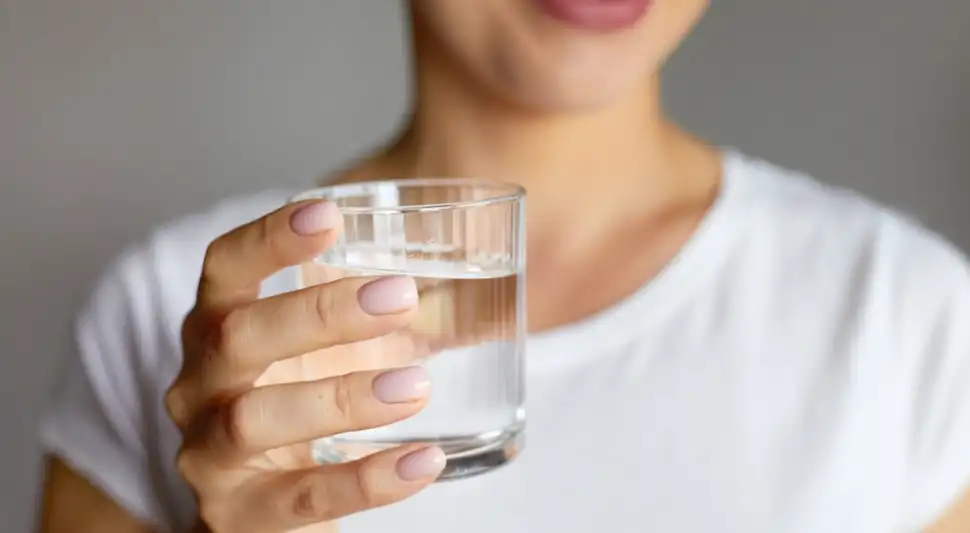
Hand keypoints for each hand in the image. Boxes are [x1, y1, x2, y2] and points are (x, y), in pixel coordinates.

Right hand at [165, 200, 444, 532]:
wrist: (254, 509)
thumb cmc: (295, 406)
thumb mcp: (311, 354)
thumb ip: (358, 313)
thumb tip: (459, 268)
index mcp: (215, 329)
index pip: (224, 268)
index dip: (268, 238)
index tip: (329, 214)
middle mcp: (197, 385)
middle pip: (237, 337)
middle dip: (320, 313)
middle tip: (401, 296)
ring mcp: (208, 454)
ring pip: (254, 419)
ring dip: (342, 397)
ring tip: (417, 384)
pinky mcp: (238, 514)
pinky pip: (302, 498)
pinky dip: (368, 480)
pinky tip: (424, 461)